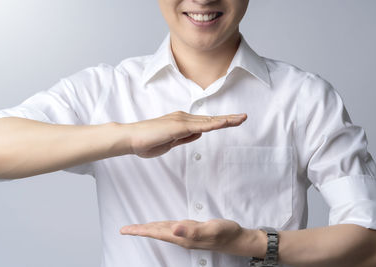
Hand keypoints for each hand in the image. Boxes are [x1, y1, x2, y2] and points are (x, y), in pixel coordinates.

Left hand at [120, 218, 265, 257]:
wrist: (236, 239)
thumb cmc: (226, 233)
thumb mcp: (211, 229)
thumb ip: (192, 230)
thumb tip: (173, 229)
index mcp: (183, 237)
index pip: (157, 233)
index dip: (141, 231)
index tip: (126, 230)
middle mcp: (182, 238)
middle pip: (156, 233)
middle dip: (140, 231)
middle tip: (125, 230)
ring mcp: (186, 236)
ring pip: (162, 232)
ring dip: (149, 229)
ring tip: (138, 228)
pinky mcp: (191, 232)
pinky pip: (171, 230)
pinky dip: (161, 227)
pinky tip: (160, 227)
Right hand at [125, 111, 246, 157]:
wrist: (131, 139)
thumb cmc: (147, 142)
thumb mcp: (170, 143)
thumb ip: (185, 138)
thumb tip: (199, 133)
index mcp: (181, 123)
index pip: (205, 123)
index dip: (220, 122)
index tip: (232, 121)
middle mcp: (183, 119)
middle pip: (210, 119)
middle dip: (228, 119)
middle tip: (243, 117)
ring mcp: (182, 121)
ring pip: (209, 120)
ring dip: (226, 119)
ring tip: (241, 119)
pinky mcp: (178, 126)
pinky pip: (200, 125)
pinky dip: (214, 124)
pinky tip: (225, 123)